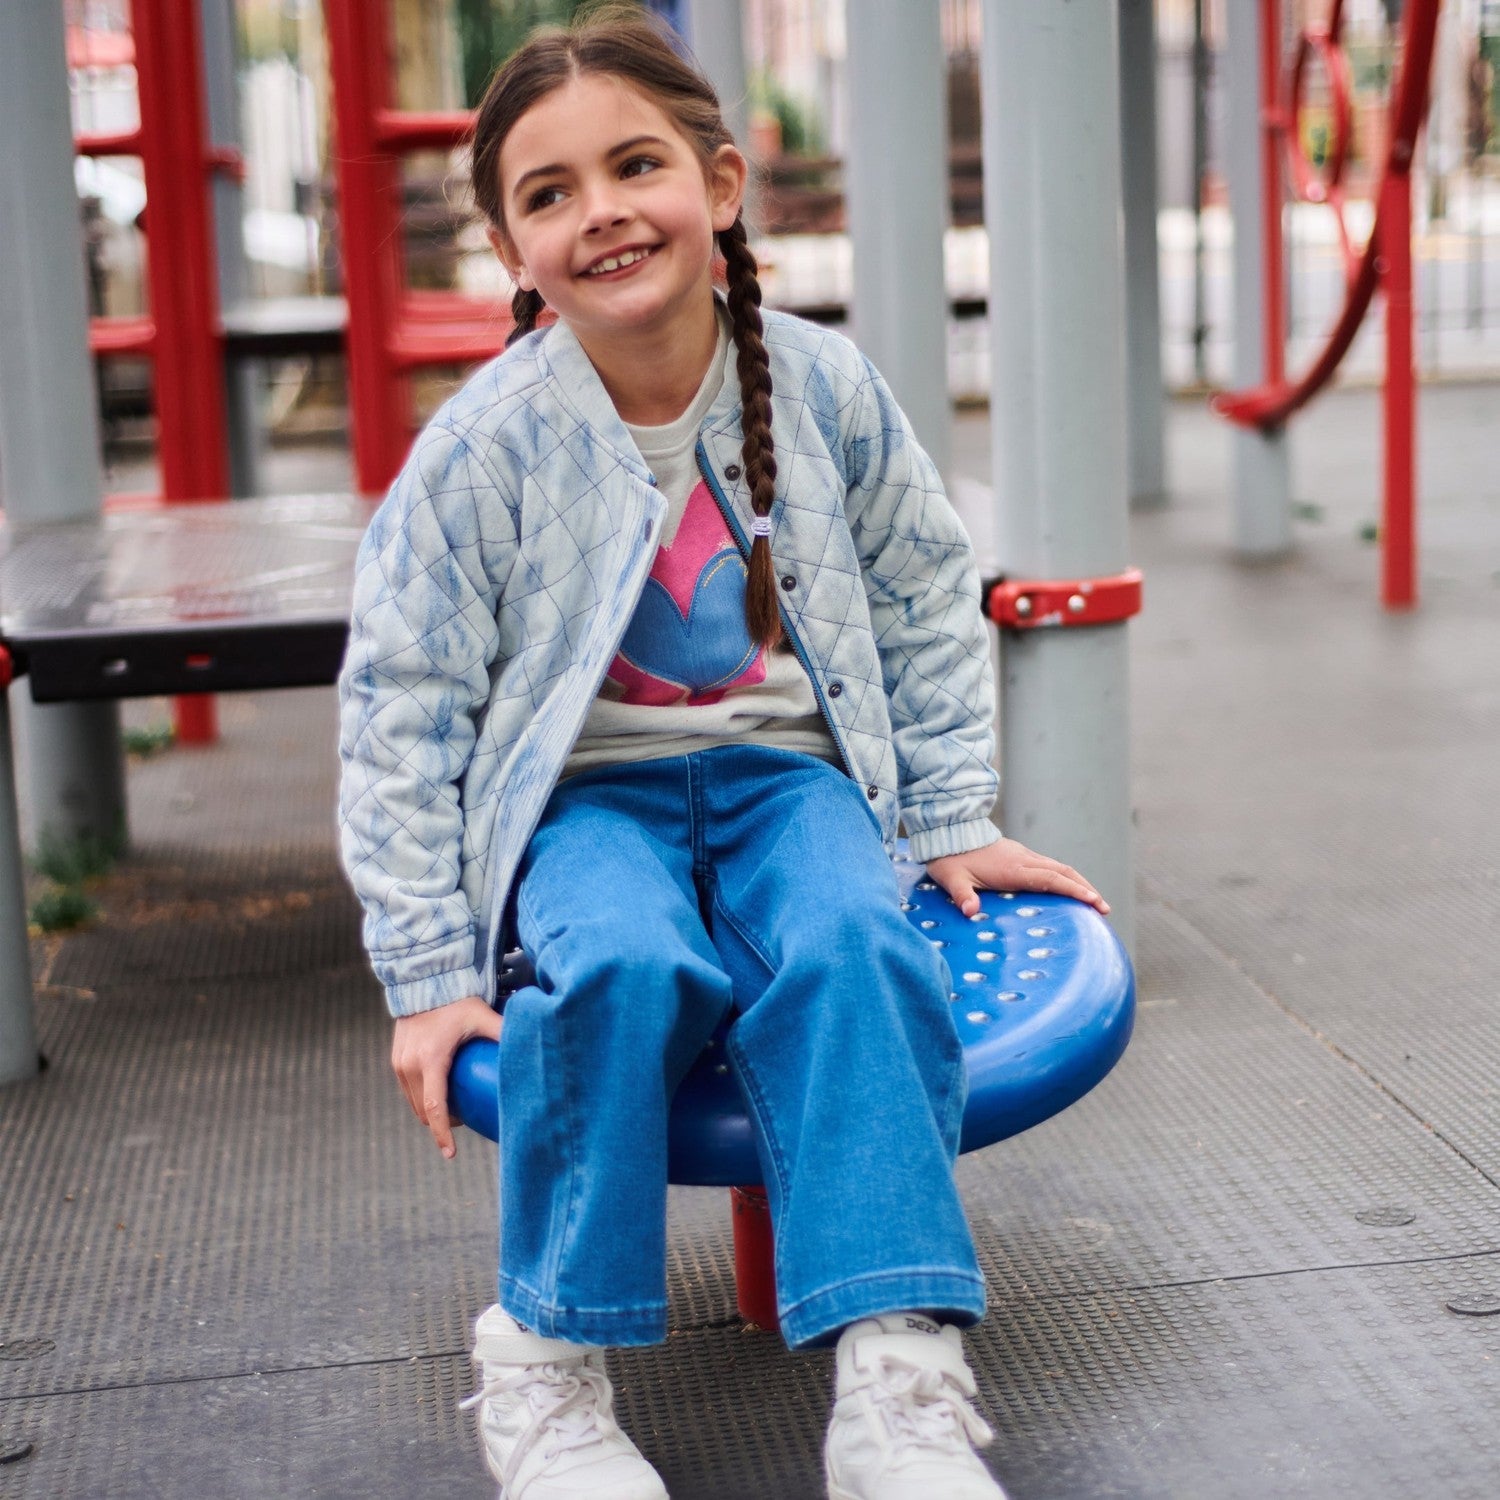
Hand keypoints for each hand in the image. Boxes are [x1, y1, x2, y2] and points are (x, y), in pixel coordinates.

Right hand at [391, 996, 502, 1158]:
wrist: (424, 980)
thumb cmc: (457, 999)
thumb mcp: (482, 1016)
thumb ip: (503, 1032)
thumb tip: (532, 1046)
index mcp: (430, 1060)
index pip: (434, 1108)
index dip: (442, 1134)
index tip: (451, 1154)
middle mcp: (409, 1065)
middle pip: (423, 1112)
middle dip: (442, 1123)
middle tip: (467, 1118)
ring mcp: (399, 1063)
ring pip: (414, 1103)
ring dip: (432, 1112)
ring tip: (456, 1107)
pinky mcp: (395, 1058)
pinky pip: (408, 1089)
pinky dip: (423, 1097)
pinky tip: (442, 1091)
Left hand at [926, 838, 1109, 917]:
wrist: (947, 832)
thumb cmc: (949, 859)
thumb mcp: (951, 879)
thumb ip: (962, 896)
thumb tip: (970, 912)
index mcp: (1012, 868)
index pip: (1051, 879)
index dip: (1074, 890)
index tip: (1094, 902)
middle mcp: (1023, 860)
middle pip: (1064, 872)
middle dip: (1086, 889)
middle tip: (1104, 909)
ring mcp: (1023, 855)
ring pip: (1059, 868)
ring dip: (1079, 883)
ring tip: (1095, 902)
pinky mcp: (1019, 855)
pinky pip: (1049, 867)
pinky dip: (1065, 878)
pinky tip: (1068, 890)